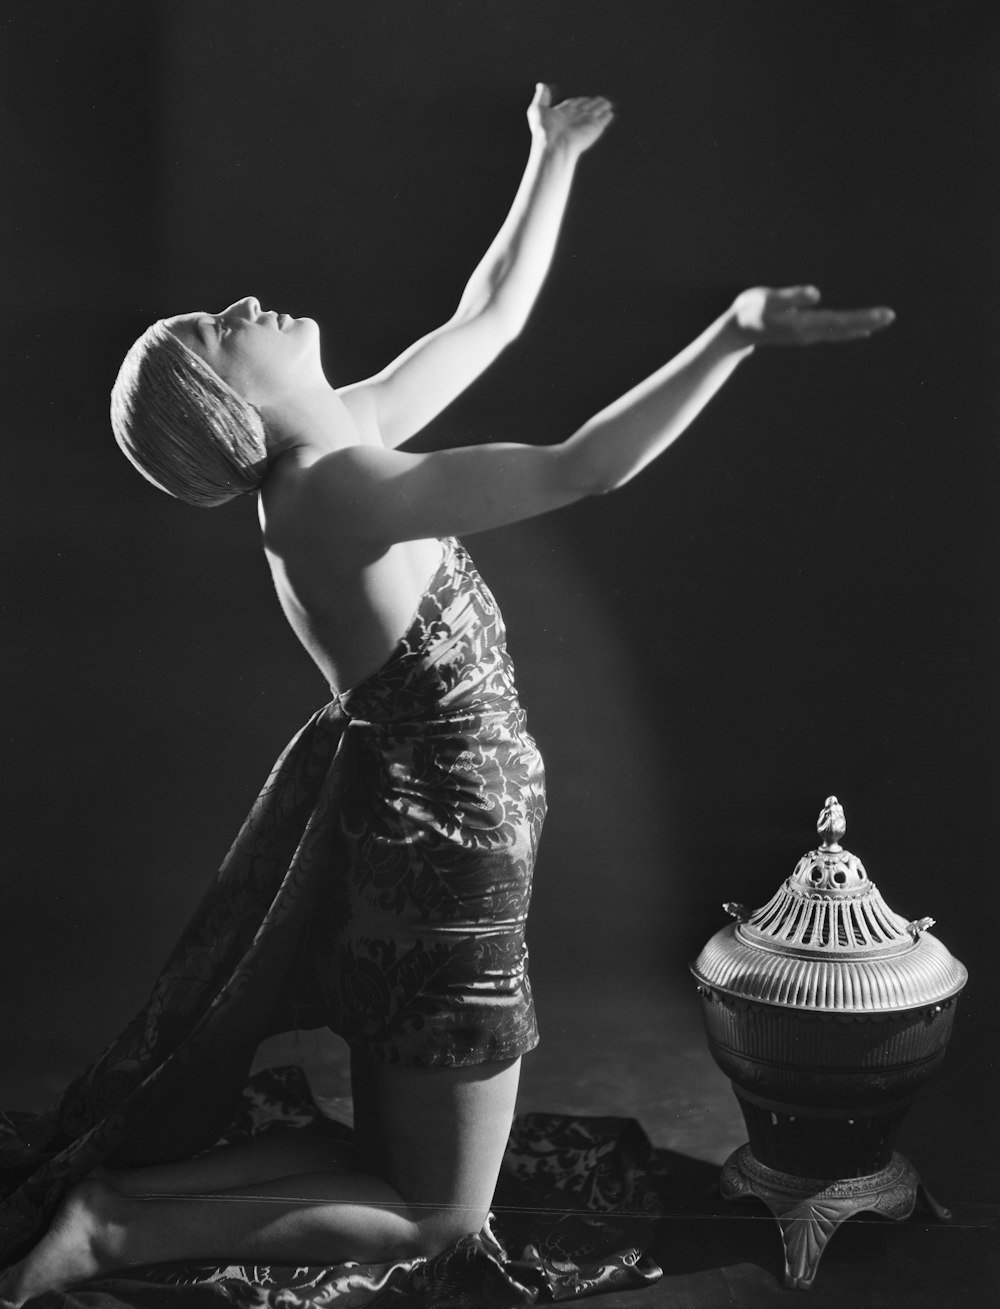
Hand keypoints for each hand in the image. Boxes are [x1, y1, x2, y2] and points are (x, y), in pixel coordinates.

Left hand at [528, 83, 614, 155]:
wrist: (553, 146)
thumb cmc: (543, 131)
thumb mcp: (537, 109)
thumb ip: (541, 96)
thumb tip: (541, 84)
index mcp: (564, 113)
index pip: (575, 104)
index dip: (580, 100)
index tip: (585, 98)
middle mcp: (576, 117)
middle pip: (587, 107)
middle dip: (593, 103)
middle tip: (601, 100)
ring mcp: (585, 122)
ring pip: (596, 112)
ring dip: (602, 107)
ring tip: (608, 103)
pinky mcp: (595, 127)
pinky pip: (603, 120)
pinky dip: (607, 116)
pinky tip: (611, 113)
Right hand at [729, 285, 894, 345]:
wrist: (736, 332)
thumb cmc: (748, 312)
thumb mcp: (765, 300)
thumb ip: (790, 297)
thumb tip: (817, 294)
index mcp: (801, 325)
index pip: (838, 321)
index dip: (862, 318)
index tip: (882, 315)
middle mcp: (808, 333)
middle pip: (843, 328)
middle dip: (868, 322)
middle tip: (891, 316)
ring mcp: (807, 335)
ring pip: (841, 331)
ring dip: (862, 325)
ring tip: (883, 320)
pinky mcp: (805, 332)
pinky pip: (834, 332)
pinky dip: (850, 331)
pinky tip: (863, 331)